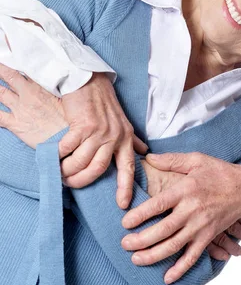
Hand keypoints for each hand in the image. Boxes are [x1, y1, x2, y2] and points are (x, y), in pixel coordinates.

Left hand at [0, 63, 67, 147]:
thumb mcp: (65, 97)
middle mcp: (28, 94)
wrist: (67, 139)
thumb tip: (55, 73)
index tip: (10, 47)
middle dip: (0, 68)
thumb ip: (55, 86)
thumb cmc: (69, 120)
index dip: (17, 57)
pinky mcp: (15, 123)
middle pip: (9, 75)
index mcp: (41, 86)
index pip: (27, 66)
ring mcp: (20, 108)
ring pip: (0, 92)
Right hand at [59, 72, 147, 208]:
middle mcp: (115, 136)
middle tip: (70, 184)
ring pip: (81, 162)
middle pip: (98, 170)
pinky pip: (67, 149)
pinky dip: (58, 156)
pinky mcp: (82, 125)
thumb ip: (132, 139)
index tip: (122, 205)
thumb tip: (144, 152)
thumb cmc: (104, 101)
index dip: (125, 187)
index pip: (128, 167)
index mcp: (126, 137)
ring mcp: (99, 131)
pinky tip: (53, 156)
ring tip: (60, 172)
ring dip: (67, 171)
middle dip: (82, 181)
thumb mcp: (123, 121)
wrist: (89, 79)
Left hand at [121, 152, 240, 283]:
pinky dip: (180, 269)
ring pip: (174, 246)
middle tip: (124, 244)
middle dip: (141, 240)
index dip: (140, 214)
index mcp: (186, 189)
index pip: (159, 204)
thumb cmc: (219, 172)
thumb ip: (171, 159)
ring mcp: (201, 226)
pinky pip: (193, 256)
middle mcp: (192, 210)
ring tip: (136, 259)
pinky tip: (167, 278)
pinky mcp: (209, 236)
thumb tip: (149, 158)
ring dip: (154, 255)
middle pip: (164, 229)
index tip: (124, 222)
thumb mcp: (196, 159)